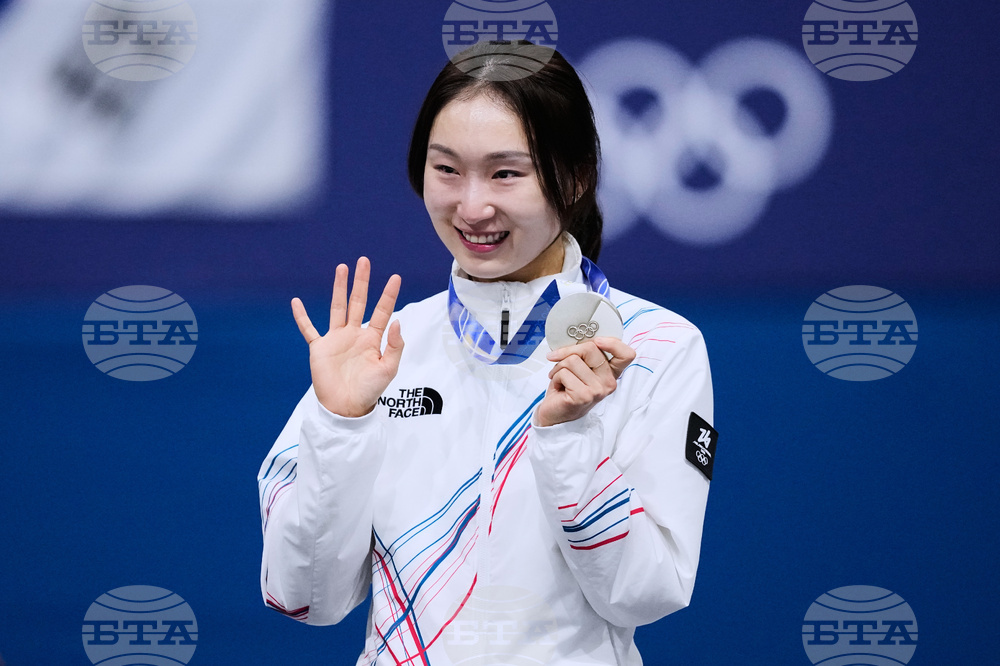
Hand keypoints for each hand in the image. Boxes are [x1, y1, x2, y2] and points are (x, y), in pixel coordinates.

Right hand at [291, 257, 403, 416]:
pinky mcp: (320, 348)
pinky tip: (296, 302)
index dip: (388, 295)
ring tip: (342, 268)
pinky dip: (301, 317)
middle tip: (364, 261)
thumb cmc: (370, 391)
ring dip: (339, 288)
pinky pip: (309, 329)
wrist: (347, 408)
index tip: (395, 277)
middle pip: (359, 302)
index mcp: (372, 339)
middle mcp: (354, 334)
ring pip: (337, 308)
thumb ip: (395, 345)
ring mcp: (336, 339)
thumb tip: (397, 321)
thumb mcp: (388, 369)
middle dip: (362, 282)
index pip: (382, 311)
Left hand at [535, 337, 635, 426]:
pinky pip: (564, 373)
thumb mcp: (580, 368)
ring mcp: (597, 391)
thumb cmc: (566, 389)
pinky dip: (554, 377)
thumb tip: (575, 336)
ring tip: (560, 379)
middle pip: (591, 349)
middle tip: (558, 359)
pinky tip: (558, 388)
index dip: (613, 343)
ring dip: (558, 367)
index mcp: (611, 373)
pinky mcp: (583, 396)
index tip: (597, 340)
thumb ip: (585, 354)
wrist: (555, 414)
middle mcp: (608, 382)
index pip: (626, 354)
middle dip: (568, 351)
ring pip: (572, 360)